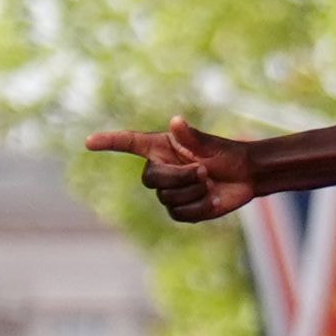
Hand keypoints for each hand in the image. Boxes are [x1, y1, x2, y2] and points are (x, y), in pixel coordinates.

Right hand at [85, 116, 258, 222]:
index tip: (89, 142)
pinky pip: (180, 214)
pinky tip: (210, 199)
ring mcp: (169, 190)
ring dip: (193, 192)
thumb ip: (192, 137)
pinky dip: (199, 208)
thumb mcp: (212, 144)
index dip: (109, 142)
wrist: (245, 177)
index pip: (129, 144)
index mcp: (162, 147)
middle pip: (151, 179)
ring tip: (209, 183)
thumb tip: (176, 122)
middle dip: (180, 177)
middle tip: (204, 171)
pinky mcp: (180, 210)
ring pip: (167, 198)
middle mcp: (161, 168)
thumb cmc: (227, 154)